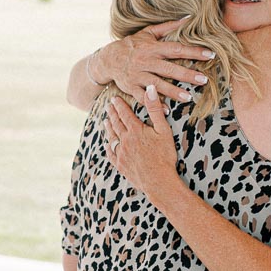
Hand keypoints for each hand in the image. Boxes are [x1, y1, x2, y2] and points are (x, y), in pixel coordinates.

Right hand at [96, 18, 214, 103]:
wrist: (108, 59)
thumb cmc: (132, 45)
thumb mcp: (147, 33)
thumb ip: (168, 27)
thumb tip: (188, 18)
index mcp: (152, 48)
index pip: (176, 49)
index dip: (193, 51)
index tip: (210, 54)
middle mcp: (146, 61)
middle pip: (169, 68)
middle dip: (187, 75)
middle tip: (203, 80)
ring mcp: (138, 75)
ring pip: (158, 84)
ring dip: (173, 92)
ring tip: (188, 97)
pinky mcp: (131, 87)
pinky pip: (143, 97)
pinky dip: (154, 103)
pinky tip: (166, 110)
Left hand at [105, 85, 180, 201]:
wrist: (158, 181)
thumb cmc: (164, 156)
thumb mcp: (163, 130)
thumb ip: (154, 109)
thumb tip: (149, 89)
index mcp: (135, 130)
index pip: (125, 113)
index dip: (119, 105)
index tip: (114, 98)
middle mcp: (125, 140)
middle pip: (116, 123)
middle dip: (112, 113)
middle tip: (107, 106)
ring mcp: (121, 153)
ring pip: (112, 137)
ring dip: (109, 128)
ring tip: (105, 121)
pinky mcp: (121, 165)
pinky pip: (111, 154)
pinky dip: (109, 147)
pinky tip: (108, 144)